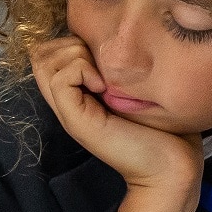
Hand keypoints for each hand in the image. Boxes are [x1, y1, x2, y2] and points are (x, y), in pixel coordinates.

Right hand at [31, 37, 203, 211]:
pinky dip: (81, 71)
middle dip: (70, 45)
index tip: (106, 59)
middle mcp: (66, 102)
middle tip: (102, 65)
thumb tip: (117, 42)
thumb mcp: (138, 90)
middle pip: (41, 54)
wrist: (170, 169)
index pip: (48, 52)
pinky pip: (60, 78)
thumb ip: (120, 69)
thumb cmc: (164, 130)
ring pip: (45, 62)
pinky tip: (105, 87)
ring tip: (103, 77)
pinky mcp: (75, 120)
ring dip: (76, 56)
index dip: (72, 42)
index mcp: (78, 94)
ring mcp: (68, 111)